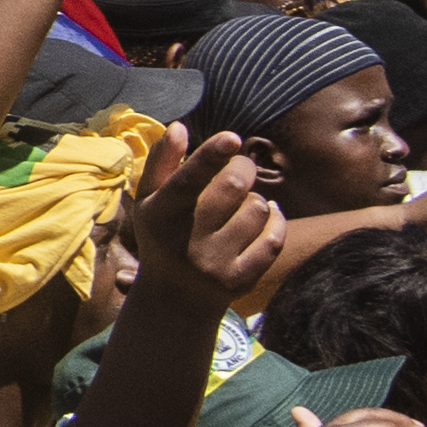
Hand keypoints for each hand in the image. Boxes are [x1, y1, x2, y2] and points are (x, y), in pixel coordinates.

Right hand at [120, 130, 281, 314]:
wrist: (174, 299)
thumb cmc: (162, 236)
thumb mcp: (149, 201)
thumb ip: (161, 162)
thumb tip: (179, 127)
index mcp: (161, 215)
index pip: (187, 181)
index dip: (210, 156)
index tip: (232, 137)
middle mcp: (186, 241)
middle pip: (233, 187)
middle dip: (243, 168)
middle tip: (240, 167)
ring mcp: (214, 264)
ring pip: (257, 210)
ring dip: (256, 199)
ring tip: (243, 204)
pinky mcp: (239, 280)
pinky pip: (273, 239)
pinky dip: (276, 221)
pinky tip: (268, 215)